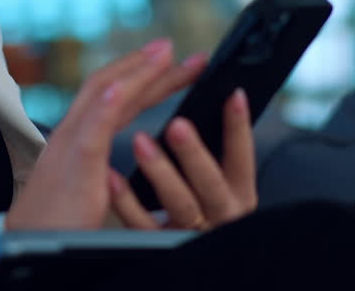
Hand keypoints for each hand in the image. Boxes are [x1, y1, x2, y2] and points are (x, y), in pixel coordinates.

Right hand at [5, 39, 207, 230]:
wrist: (27, 243)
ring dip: (135, 71)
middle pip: (113, 85)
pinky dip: (106, 105)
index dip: (143, 77)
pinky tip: (121, 88)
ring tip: (163, 53)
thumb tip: (122, 165)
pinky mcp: (74, 164)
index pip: (116, 97)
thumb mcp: (86, 185)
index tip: (171, 62)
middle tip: (178, 47)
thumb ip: (102, 168)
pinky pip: (91, 129)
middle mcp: (74, 132)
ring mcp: (71, 144)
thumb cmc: (57, 223)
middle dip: (146, 64)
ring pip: (104, 96)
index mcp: (81, 138)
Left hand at [106, 88, 257, 231]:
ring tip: (140, 141)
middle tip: (177, 124)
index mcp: (236, 194)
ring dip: (160, 170)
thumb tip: (203, 94)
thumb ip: (210, 153)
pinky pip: (141, 225)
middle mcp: (218, 213)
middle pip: (210, 184)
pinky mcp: (154, 246)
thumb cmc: (193, 206)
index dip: (240, 127)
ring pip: (180, 203)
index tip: (233, 94)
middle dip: (194, 152)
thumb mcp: (210, 182)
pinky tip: (112, 176)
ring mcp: (188, 231)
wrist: (168, 260)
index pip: (242, 158)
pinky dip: (127, 200)